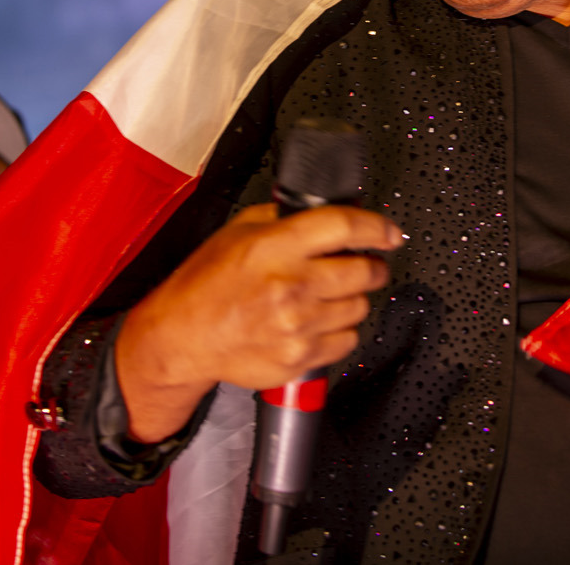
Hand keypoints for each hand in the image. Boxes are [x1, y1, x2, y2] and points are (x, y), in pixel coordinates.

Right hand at [115, 203, 401, 441]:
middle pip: (364, 270)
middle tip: (364, 264)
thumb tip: (323, 212)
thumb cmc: (204, 285)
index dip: (377, 227)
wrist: (181, 337)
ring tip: (329, 295)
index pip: (346, 227)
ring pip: (359, 307)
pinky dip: (340, 331)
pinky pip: (347, 341)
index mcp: (276, 247)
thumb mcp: (237, 232)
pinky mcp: (300, 357)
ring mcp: (297, 325)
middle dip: (371, 265)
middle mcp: (290, 285)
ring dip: (353, 299)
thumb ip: (283, 219)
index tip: (389, 232)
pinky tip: (318, 322)